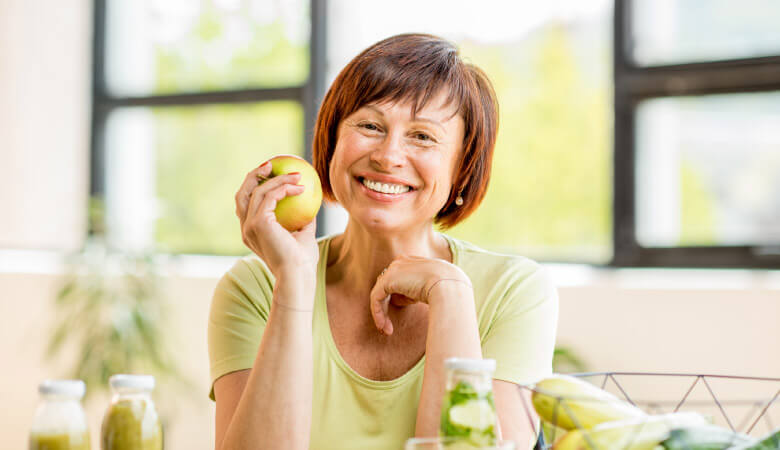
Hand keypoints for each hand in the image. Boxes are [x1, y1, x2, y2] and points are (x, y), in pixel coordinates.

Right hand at [235, 160, 318, 280]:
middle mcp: (246, 228)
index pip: (246, 204)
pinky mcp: (258, 223)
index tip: (272, 174)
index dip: (255, 186)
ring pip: (257, 191)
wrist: (298, 276)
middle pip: (242, 194)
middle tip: (272, 165)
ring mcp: (249, 225)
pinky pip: (270, 196)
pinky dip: (285, 188)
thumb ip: (303, 220)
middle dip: (254, 175)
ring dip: (278, 179)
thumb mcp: (303, 235)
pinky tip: (301, 187)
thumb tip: (310, 202)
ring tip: (296, 175)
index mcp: (251, 232)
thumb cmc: (302, 261)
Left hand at [369, 256, 471, 334]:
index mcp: (412, 260)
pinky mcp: (387, 280)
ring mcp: (393, 269)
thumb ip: (415, 290)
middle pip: (387, 285)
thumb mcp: (431, 287)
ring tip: (387, 330)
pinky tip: (384, 327)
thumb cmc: (447, 289)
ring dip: (382, 313)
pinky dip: (378, 314)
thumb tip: (403, 300)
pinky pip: (376, 298)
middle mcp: (401, 261)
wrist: (449, 286)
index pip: (398, 278)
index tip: (402, 311)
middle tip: (389, 325)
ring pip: (380, 293)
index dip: (397, 296)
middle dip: (387, 305)